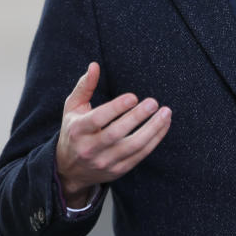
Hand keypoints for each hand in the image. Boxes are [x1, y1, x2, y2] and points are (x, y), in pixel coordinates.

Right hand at [55, 62, 171, 206]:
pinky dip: (154, 140)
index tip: (133, 96)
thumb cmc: (74, 131)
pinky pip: (140, 155)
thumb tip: (95, 65)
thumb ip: (85, 86)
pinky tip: (164, 125)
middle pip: (116, 134)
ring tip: (166, 113)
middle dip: (136, 118)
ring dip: (152, 130)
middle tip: (154, 103)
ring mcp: (105, 162)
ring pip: (132, 147)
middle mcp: (90, 149)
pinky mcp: (118, 170)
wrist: (69, 170)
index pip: (97, 120)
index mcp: (78, 131)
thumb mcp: (73, 108)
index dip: (116, 108)